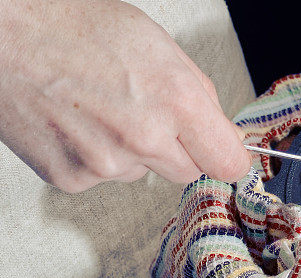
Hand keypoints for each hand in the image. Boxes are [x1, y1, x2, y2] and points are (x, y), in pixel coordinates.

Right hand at [0, 0, 250, 192]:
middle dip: (177, 148)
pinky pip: (104, 177)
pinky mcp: (73, 178)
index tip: (221, 152)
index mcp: (175, 99)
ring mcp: (106, 163)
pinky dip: (95, 156)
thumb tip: (222, 131)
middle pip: (189, 171)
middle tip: (143, 113)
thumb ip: (197, 93)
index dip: (226, 155)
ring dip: (132, 151)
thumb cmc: (72, 25)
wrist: (1, 33)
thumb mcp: (155, 44)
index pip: (228, 162)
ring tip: (98, 108)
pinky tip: (75, 122)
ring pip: (144, 174)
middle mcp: (144, 137)